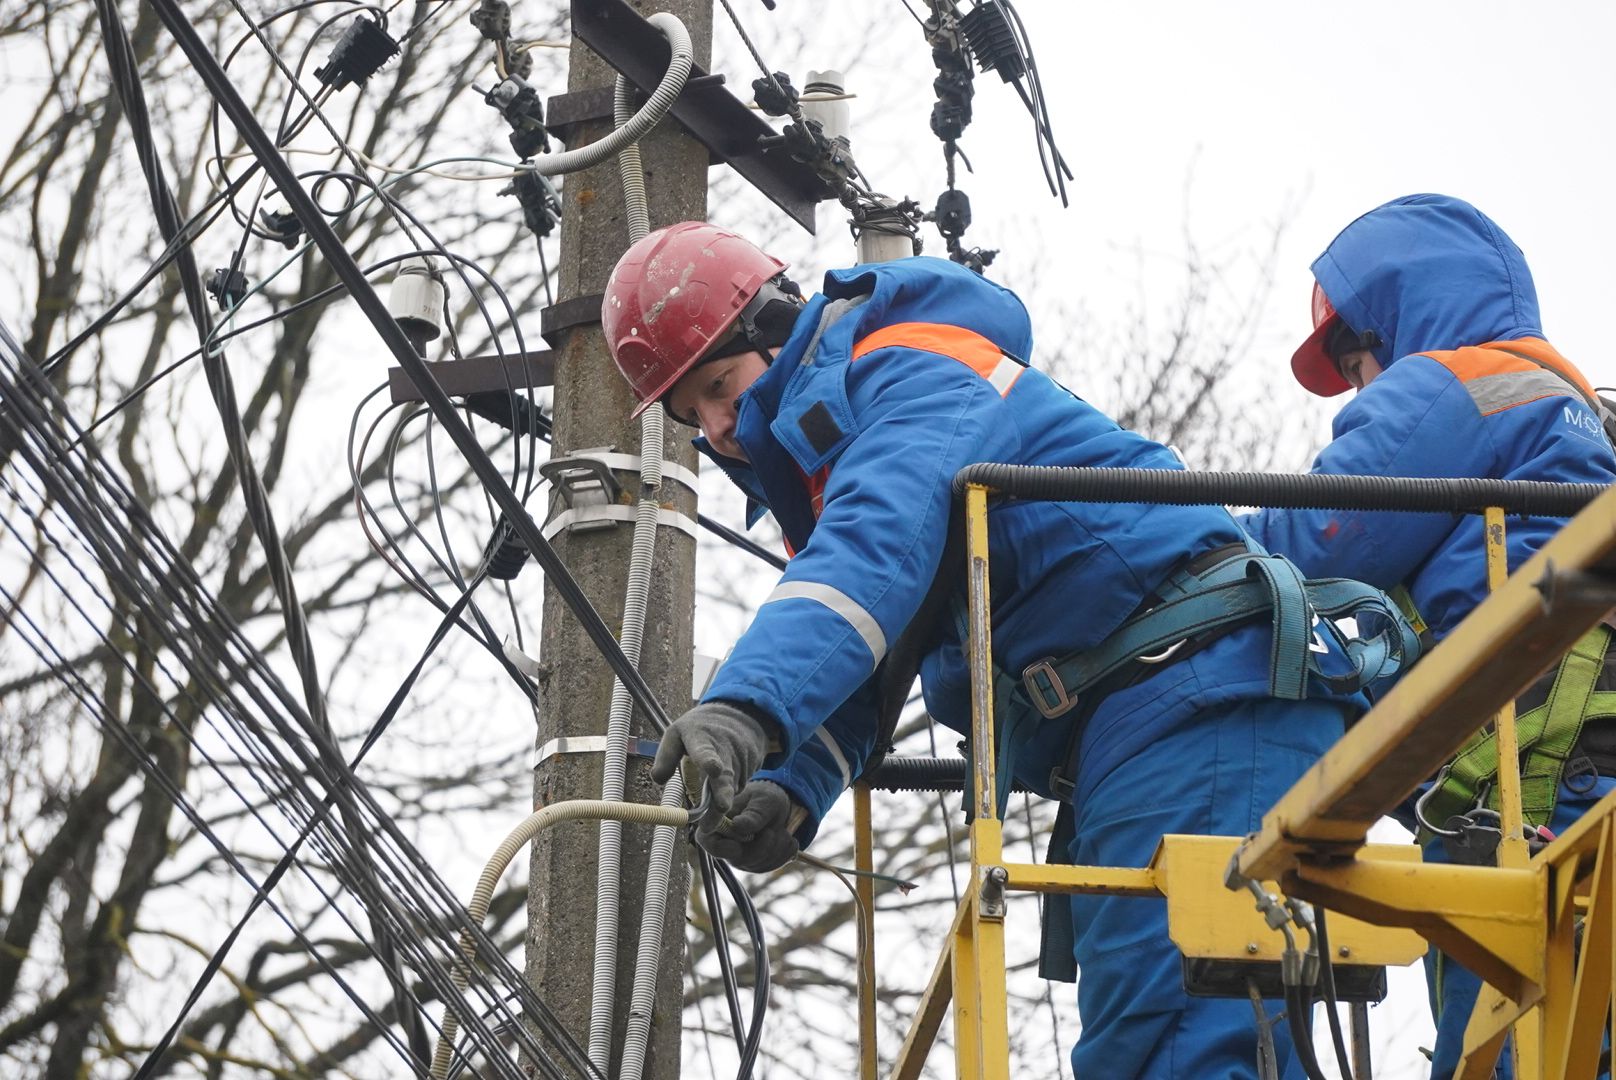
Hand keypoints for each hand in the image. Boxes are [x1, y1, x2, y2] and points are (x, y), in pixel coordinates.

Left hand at [650, 700, 772, 817]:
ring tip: (712, 807)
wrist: (737, 716)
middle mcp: (724, 749)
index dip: (708, 760)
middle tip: (722, 807)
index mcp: (701, 738)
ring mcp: (740, 759)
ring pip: (731, 788)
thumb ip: (665, 756)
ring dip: (721, 801)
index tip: (714, 769)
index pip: (704, 750)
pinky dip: (728, 792)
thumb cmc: (700, 729)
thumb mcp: (676, 733)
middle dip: (724, 792)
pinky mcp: (751, 768)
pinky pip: (737, 787)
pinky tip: (723, 780)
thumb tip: (658, 780)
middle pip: (725, 775)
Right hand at [696, 780, 801, 872]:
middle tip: (772, 830)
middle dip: (762, 845)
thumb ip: (753, 814)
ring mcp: (739, 856)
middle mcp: (725, 843)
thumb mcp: (764, 800)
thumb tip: (737, 826)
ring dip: (776, 846)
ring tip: (781, 829)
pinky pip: (770, 866)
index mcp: (718, 823)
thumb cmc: (766, 797)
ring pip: (757, 864)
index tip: (741, 842)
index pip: (707, 841)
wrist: (781, 807)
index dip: (721, 847)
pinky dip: (784, 852)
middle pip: (737, 858)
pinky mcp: (755, 864)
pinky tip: (787, 838)